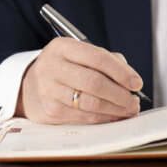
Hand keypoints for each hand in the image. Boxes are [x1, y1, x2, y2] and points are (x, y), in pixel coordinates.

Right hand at [15, 38, 141, 123]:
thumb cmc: (63, 70)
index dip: (121, 72)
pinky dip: (104, 118)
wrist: (29, 87)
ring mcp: (49, 90)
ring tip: (128, 109)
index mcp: (62, 47)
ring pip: (90, 103)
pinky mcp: (50, 110)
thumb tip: (131, 80)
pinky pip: (84, 117)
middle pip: (94, 82)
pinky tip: (114, 116)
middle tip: (134, 100)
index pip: (97, 57)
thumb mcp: (78, 55)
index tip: (136, 83)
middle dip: (120, 94)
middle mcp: (52, 67)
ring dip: (115, 109)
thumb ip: (106, 61)